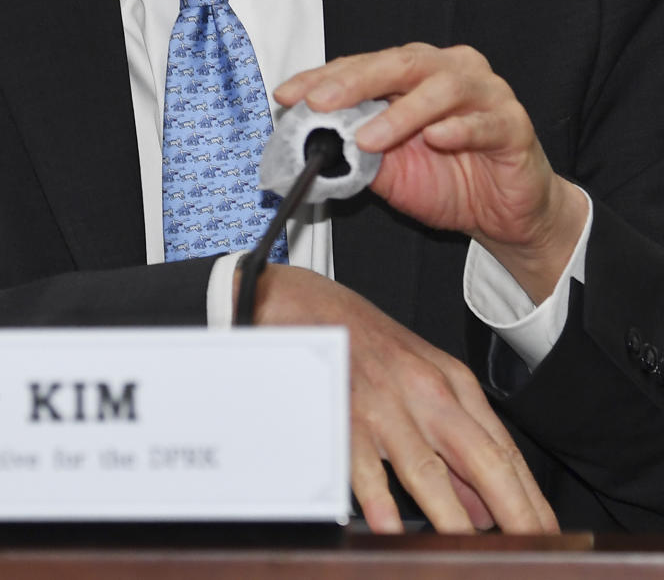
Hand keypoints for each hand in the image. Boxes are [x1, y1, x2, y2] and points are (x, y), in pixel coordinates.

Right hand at [246, 265, 557, 533]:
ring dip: (454, 520)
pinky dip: (378, 501)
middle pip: (482, 458)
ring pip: (427, 469)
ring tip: (469, 556)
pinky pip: (364, 465)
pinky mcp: (342, 413)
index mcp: (451, 382)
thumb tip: (485, 508)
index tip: (551, 540)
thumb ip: (455, 441)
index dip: (531, 500)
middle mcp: (425, 391)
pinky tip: (390, 529)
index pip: (504, 450)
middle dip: (515, 513)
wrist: (304, 302)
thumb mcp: (421, 380)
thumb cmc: (364, 341)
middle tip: (536, 551)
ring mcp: (384, 404)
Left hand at [275, 43, 587, 302]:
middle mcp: (450, 71)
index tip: (288, 95)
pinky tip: (436, 138)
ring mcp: (486, 93)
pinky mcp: (513, 125)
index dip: (323, 78)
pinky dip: (458, 129)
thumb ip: (355, 148)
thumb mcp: (389, 168)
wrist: (505, 213)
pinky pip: (484, 122)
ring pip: (441, 87)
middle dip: (355, 82)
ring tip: (369, 139)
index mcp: (414, 72)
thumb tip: (311, 141)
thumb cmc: (449, 178)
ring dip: (400, 113)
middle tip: (322, 103)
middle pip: (400, 63)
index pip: (363, 65)